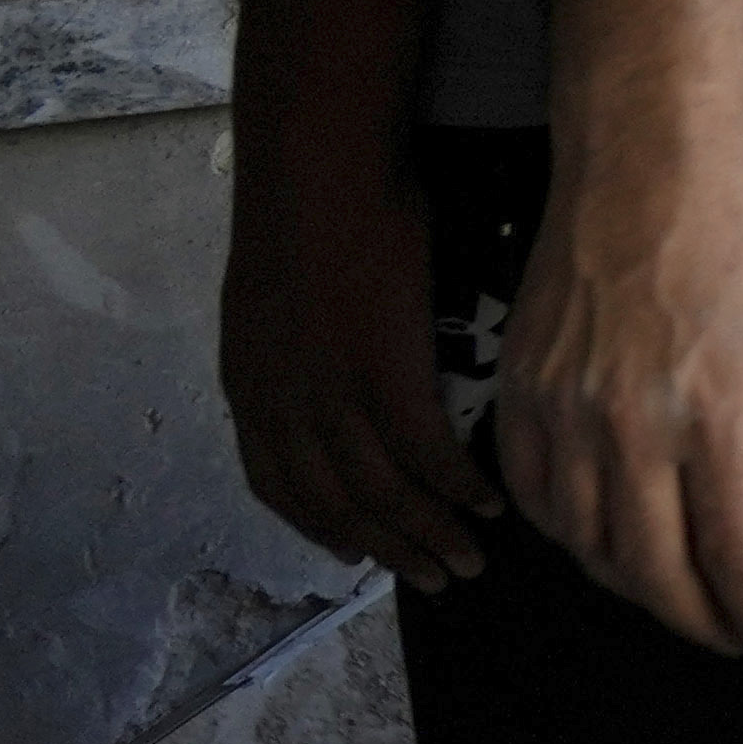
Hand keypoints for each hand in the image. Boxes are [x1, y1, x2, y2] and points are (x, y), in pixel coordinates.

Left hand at [219, 135, 497, 585]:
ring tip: (468, 562)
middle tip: (432, 577)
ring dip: (429, 536)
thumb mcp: (277, 287)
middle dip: (386, 549)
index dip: (318, 525)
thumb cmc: (306, 204)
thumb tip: (330, 358)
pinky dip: (459, 489)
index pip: (277, 483)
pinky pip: (425, 455)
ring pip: (381, 493)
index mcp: (252, 385)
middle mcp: (282, 405)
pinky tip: (490, 504)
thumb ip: (294, 340)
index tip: (353, 551)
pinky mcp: (384, 375)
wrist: (317, 166)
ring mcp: (331, 394)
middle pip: (335, 504)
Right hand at [500, 117, 742, 668]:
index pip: (740, 555)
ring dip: (634, 587)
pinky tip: (602, 541)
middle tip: (733, 638)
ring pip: (587, 544)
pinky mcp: (519, 387)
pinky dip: (566, 536)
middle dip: (700, 620)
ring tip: (679, 597)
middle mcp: (630, 426)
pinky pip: (530, 495)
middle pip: (655, 569)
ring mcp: (564, 409)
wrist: (648, 155)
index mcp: (718, 415)